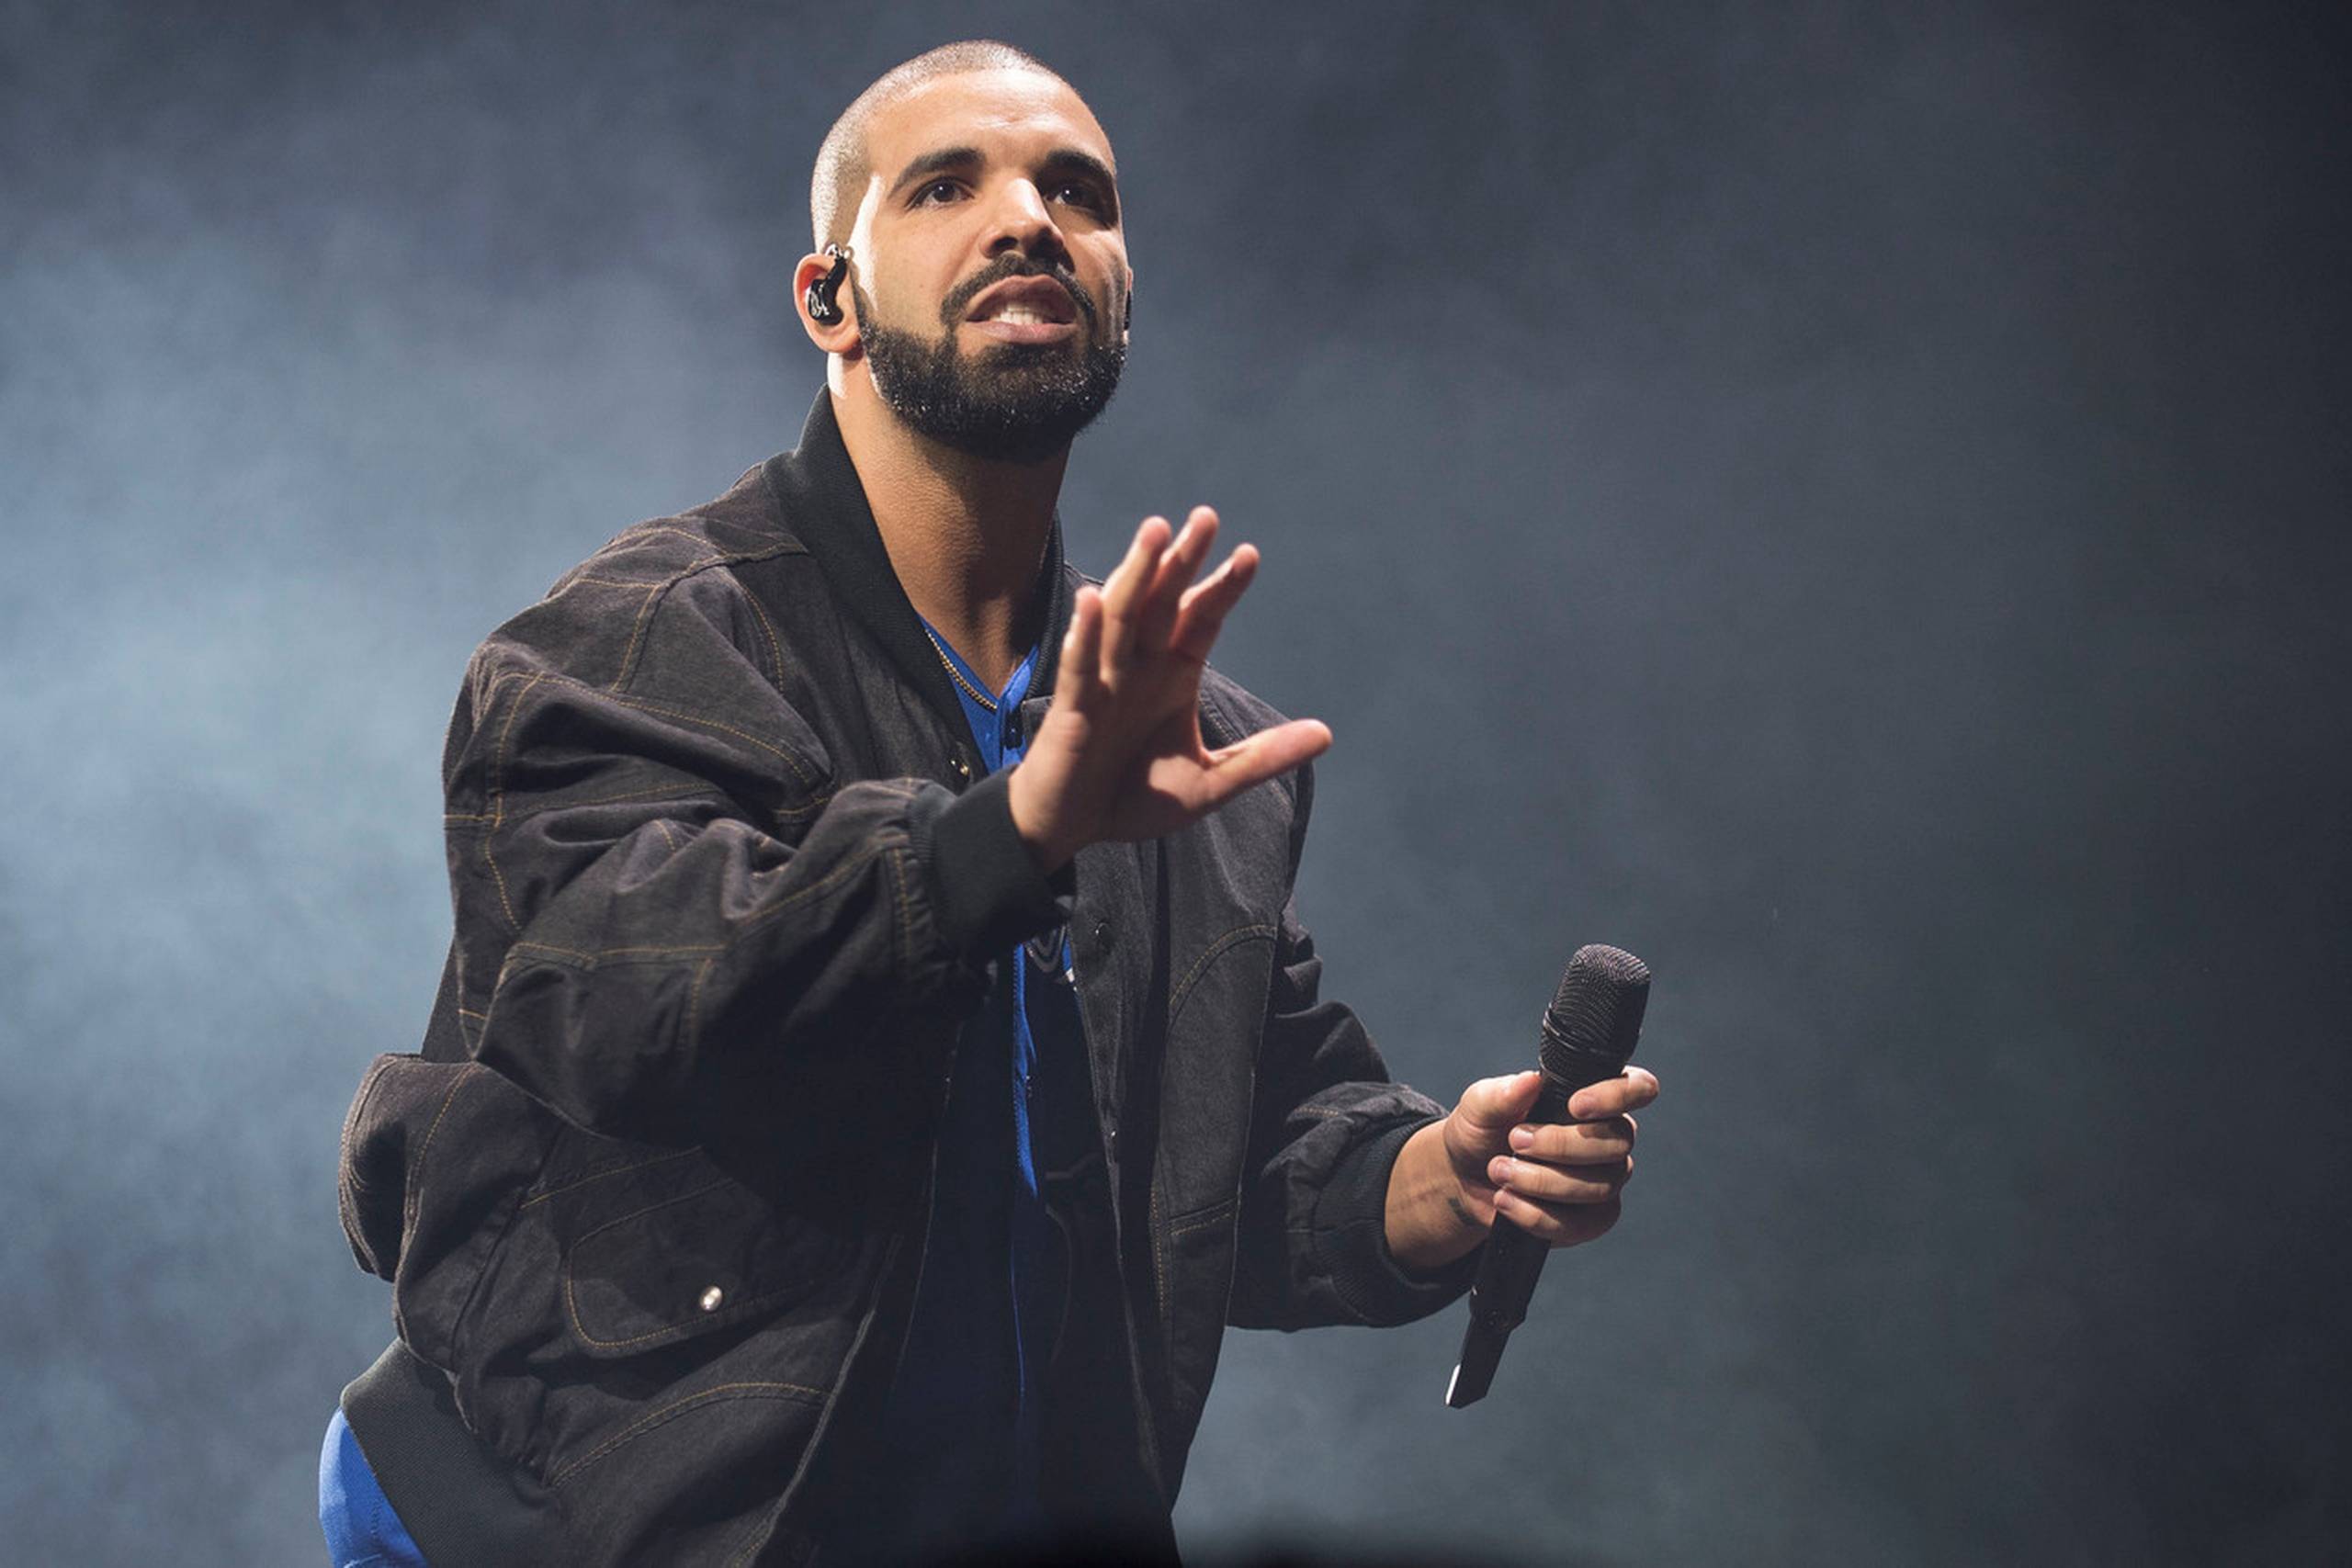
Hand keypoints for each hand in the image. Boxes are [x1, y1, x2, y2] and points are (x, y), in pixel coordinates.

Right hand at [1007, 507, 1332, 871]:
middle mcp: (1139, 665)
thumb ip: (1262, 758)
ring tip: (1155, 532)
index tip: (1250, 555)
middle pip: (1163, 601)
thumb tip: (1326, 734)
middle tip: (1205, 517)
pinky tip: (1092, 599)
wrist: (1072, 827)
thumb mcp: (1209, 783)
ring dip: (1137, 574)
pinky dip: (1085, 632)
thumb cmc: (1134, 798)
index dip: (1224, 587)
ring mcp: (1103, 680)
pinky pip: (1079, 664)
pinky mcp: (1072, 707)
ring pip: (1121, 616)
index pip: (1202, 619)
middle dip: (1183, 560)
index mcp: (1173, 675)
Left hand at [1438, 1066, 1659, 1248]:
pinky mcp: (1590, 1220)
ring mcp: (1604, 1181)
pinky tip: (1507, 1202)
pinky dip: (1538, 1216)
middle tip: (1514, 1141)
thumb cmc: (1482, 1132)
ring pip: (1598, 1186)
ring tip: (1499, 1171)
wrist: (1464, 1180)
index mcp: (1593, 1098)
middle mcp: (1609, 1138)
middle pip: (1616, 1143)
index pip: (1638, 1088)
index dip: (1617, 1096)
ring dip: (1542, 1181)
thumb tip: (1530, 1081)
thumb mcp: (1480, 1106)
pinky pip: (1581, 1225)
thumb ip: (1501, 1094)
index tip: (1576, 1106)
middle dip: (1560, 1145)